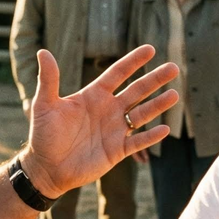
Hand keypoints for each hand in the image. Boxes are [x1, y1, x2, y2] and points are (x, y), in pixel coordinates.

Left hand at [20, 46, 177, 196]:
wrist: (46, 168)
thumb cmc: (43, 136)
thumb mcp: (44, 105)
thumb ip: (49, 80)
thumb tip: (43, 51)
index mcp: (93, 96)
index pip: (117, 74)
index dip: (133, 62)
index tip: (150, 49)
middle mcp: (108, 110)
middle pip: (137, 91)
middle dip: (155, 80)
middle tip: (174, 68)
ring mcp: (115, 130)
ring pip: (142, 114)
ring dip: (158, 105)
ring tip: (175, 95)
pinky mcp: (117, 150)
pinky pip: (138, 141)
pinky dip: (151, 137)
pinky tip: (165, 129)